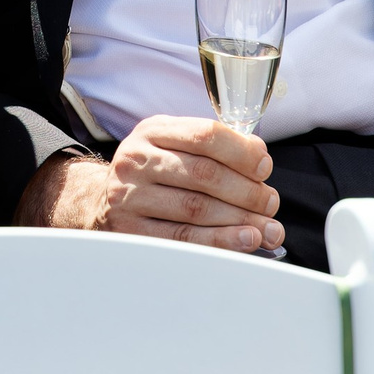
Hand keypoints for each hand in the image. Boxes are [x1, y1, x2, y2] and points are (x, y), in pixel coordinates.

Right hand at [20, 115, 284, 253]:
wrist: (102, 202)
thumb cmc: (154, 175)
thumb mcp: (173, 146)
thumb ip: (214, 148)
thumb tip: (260, 162)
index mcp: (152, 132)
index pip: (205, 135)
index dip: (242, 153)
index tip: (265, 168)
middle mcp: (135, 160)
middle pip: (204, 174)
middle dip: (248, 192)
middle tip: (270, 203)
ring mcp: (129, 197)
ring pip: (196, 209)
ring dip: (241, 220)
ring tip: (267, 228)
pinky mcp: (131, 232)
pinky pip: (183, 239)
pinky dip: (220, 242)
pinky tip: (244, 241)